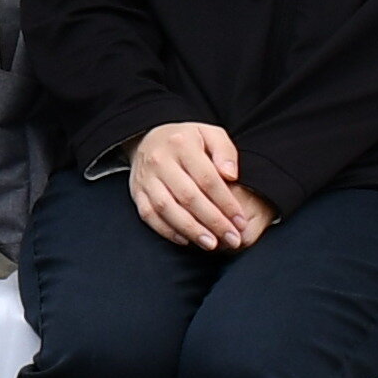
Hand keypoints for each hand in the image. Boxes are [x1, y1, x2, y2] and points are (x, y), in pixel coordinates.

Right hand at [129, 120, 264, 252]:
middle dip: (213, 221)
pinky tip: (186, 240)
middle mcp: (160, 161)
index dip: (226, 203)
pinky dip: (167, 231)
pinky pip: (149, 216)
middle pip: (188, 197)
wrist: (148, 138)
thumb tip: (231, 175)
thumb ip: (225, 152)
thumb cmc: (187, 140)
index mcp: (182, 144)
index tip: (241, 221)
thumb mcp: (210, 134)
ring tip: (211, 244)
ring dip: (191, 230)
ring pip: (167, 209)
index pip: (207, 179)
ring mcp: (146, 178)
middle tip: (232, 238)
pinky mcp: (137, 193)